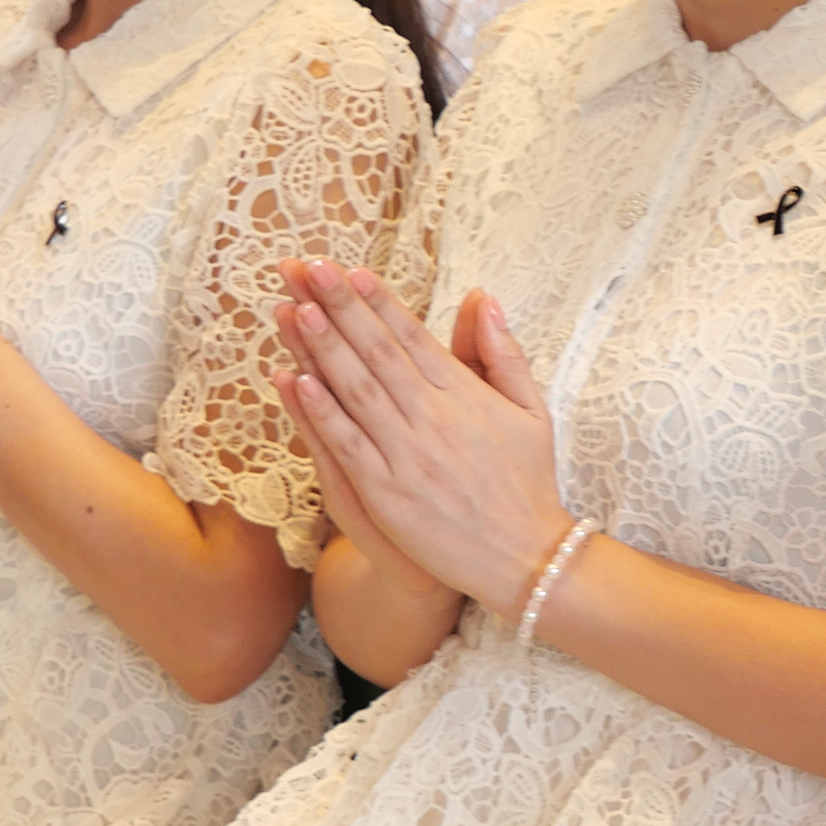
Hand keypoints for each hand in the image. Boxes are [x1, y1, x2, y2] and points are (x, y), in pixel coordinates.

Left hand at [272, 265, 573, 610]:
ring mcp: (408, 454)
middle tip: (306, 268)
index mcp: (465, 394)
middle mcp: (433, 417)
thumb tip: (484, 299)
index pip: (412, 336)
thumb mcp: (531, 409)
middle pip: (377, 351)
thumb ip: (502, 353)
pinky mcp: (388, 492)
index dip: (377, 301)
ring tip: (294, 307)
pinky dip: (321, 411)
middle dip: (339, 307)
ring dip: (322, 347)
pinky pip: (347, 444)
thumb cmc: (528, 482)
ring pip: (356, 390)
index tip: (348, 270)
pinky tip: (296, 380)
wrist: (526, 556)